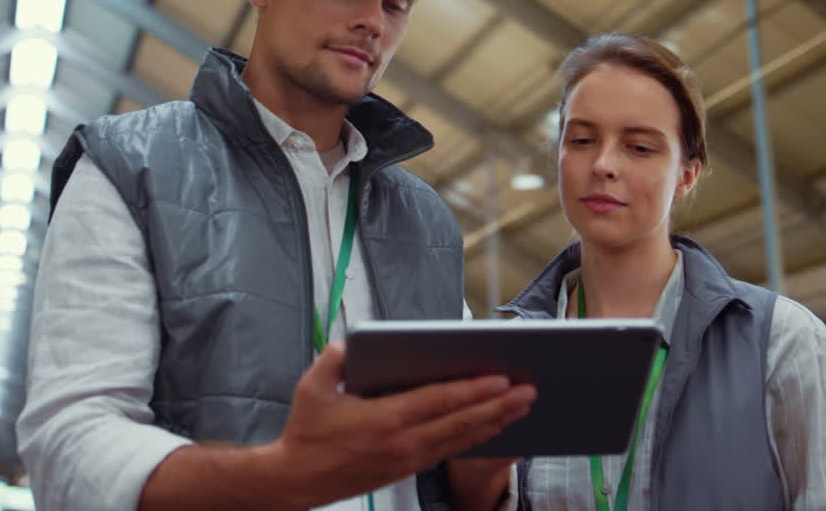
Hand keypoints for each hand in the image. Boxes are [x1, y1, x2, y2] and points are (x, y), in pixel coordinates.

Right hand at [265, 342, 535, 508]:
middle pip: (460, 423)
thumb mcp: (312, 387)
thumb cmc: (305, 432)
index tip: (501, 379)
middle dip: (498, 407)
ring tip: (523, 406)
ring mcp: (408, 459)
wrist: (295, 481)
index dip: (472, 391)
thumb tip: (353, 344)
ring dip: (495, 422)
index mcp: (384, 420)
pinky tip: (493, 426)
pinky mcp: (407, 469)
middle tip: (529, 391)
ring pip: (460, 439)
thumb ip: (335, 359)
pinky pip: (449, 451)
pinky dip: (475, 438)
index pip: (438, 402)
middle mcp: (403, 443)